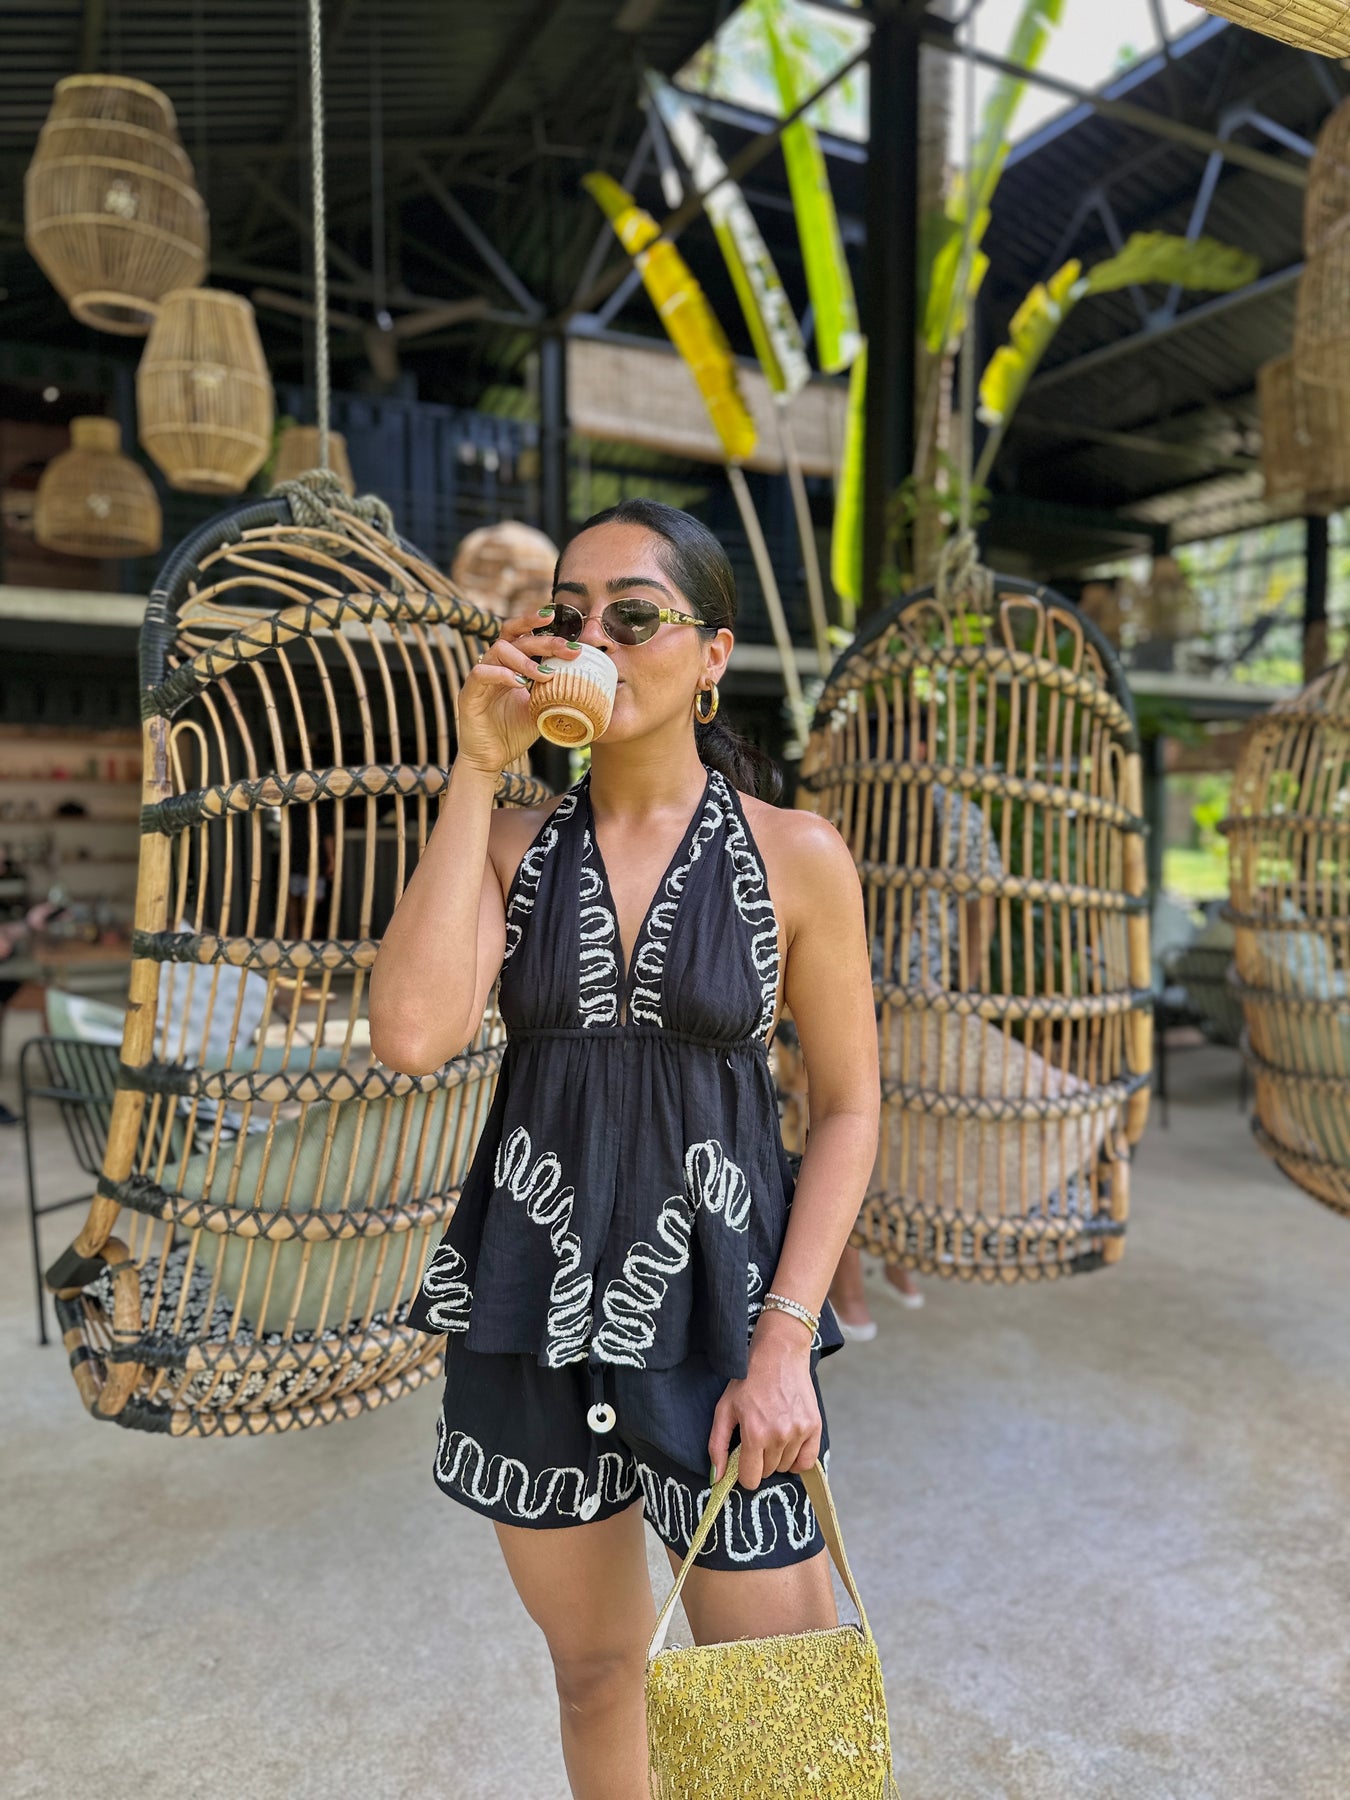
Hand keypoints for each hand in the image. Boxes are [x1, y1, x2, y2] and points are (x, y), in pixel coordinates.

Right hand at [457, 607, 580, 775]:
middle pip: (514, 638)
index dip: (533, 622)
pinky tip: (520, 684)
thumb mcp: (541, 708)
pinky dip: (502, 675)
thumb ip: (555, 691)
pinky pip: (481, 673)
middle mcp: (493, 666)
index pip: (519, 634)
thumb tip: (587, 682)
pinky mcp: (468, 694)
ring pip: (497, 650)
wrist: (491, 759)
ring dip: (525, 660)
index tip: (555, 618)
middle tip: (568, 649)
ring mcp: (479, 679)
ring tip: (545, 675)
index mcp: (508, 665)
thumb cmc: (514, 732)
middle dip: (543, 640)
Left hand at [708, 1319, 820, 1490]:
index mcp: (755, 1433)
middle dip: (760, 1461)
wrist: (779, 1354)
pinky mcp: (814, 1426)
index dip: (744, 1473)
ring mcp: (799, 1432)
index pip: (751, 1478)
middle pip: (768, 1472)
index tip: (743, 1460)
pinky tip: (789, 1443)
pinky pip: (807, 1461)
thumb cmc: (748, 1380)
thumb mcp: (724, 1409)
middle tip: (757, 1437)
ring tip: (772, 1432)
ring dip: (778, 1457)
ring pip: (786, 1466)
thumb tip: (717, 1478)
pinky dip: (797, 1458)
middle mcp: (779, 1436)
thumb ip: (717, 1446)